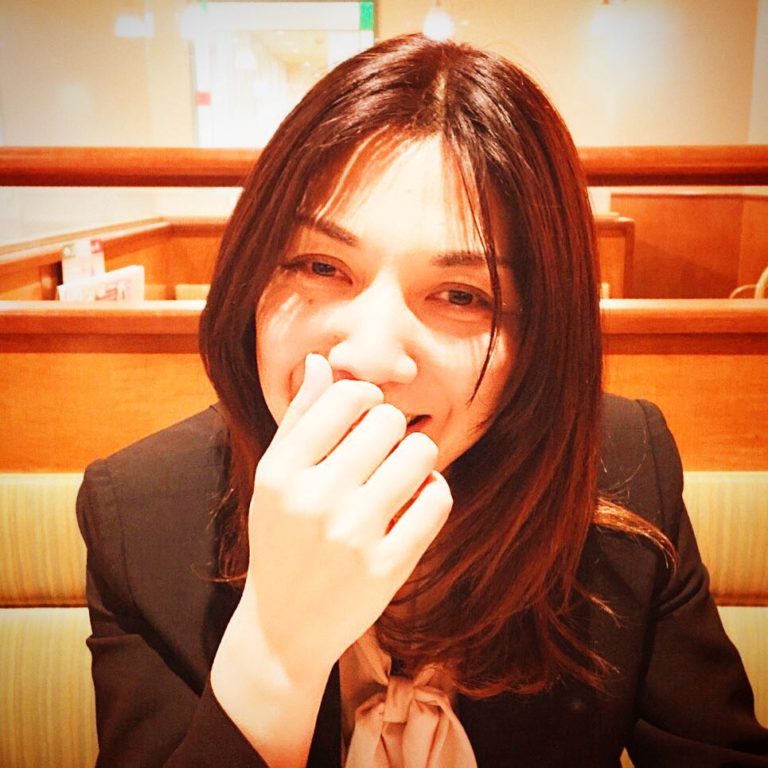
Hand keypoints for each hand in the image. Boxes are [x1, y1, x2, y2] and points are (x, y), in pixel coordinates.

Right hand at [243, 353, 451, 679]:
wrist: (286, 626)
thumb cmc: (282, 539)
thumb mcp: (273, 479)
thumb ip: (298, 418)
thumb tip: (321, 361)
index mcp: (281, 471)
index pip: (347, 396)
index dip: (365, 398)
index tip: (363, 417)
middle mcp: (314, 500)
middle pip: (389, 420)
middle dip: (390, 430)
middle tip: (379, 454)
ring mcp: (352, 535)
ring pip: (420, 453)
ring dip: (415, 459)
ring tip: (398, 477)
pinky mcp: (387, 567)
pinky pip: (437, 498)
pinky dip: (431, 493)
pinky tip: (412, 504)